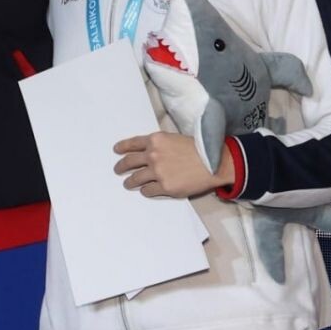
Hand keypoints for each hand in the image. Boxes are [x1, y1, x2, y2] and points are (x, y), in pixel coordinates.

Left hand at [114, 132, 234, 198]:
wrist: (214, 162)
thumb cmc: (198, 149)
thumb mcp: (175, 138)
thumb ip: (160, 144)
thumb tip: (149, 151)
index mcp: (155, 140)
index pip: (132, 143)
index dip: (122, 147)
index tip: (116, 151)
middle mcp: (153, 155)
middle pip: (129, 161)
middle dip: (121, 166)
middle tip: (117, 170)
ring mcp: (157, 172)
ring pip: (136, 178)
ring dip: (129, 182)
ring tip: (127, 184)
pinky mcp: (164, 187)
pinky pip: (148, 190)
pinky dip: (145, 191)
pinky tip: (145, 191)